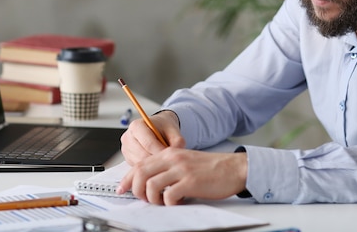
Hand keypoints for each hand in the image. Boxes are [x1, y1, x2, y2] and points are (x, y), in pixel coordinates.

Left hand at [116, 147, 247, 204]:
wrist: (233, 168)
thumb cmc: (210, 168)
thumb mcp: (185, 162)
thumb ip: (167, 168)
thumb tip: (148, 183)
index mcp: (170, 153)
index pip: (140, 164)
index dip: (128, 179)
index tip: (122, 189)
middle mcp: (173, 158)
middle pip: (141, 173)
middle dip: (137, 190)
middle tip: (145, 199)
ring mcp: (182, 169)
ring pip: (151, 185)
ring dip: (152, 199)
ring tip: (163, 202)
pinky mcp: (191, 182)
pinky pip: (169, 196)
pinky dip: (169, 203)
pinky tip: (178, 202)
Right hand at [120, 110, 184, 164]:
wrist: (157, 128)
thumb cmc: (163, 127)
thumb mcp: (173, 129)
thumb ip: (177, 140)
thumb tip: (177, 151)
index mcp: (136, 126)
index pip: (148, 143)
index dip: (161, 151)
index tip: (171, 156)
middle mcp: (128, 137)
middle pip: (142, 155)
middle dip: (158, 160)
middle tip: (170, 162)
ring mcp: (126, 149)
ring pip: (140, 164)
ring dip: (154, 165)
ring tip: (165, 162)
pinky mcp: (128, 159)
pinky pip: (139, 168)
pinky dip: (149, 168)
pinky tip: (158, 164)